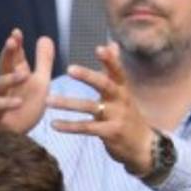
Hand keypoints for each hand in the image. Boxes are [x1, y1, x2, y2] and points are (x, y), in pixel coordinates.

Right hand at [0, 28, 54, 133]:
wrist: (14, 137)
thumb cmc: (25, 108)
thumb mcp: (40, 83)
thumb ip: (43, 62)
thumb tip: (45, 37)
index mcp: (16, 74)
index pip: (14, 55)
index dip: (15, 44)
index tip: (17, 32)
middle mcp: (4, 84)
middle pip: (4, 65)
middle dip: (7, 53)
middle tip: (11, 41)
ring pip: (0, 84)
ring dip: (11, 78)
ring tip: (24, 74)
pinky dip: (8, 103)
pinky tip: (19, 101)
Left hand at [46, 43, 153, 175]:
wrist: (142, 146)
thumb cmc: (127, 116)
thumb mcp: (123, 92)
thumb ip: (114, 70)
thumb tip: (111, 43)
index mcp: (122, 89)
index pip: (117, 71)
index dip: (110, 60)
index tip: (99, 48)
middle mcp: (121, 100)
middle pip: (105, 85)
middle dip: (88, 76)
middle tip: (69, 69)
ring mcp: (116, 117)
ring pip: (90, 107)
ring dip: (68, 104)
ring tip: (48, 101)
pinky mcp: (110, 133)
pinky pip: (86, 128)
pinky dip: (69, 126)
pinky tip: (54, 124)